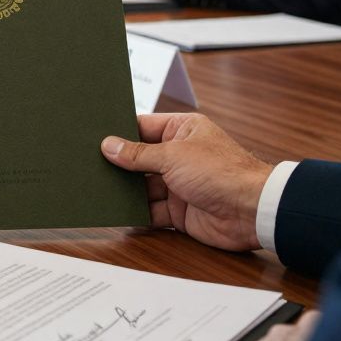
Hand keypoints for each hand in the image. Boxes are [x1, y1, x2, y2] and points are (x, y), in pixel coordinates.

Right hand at [101, 113, 272, 251]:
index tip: (93, 137)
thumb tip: (109, 146)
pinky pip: (149, 212)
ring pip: (141, 187)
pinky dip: (135, 213)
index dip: (119, 133)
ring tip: (96, 189)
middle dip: (118, 165)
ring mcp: (178, 185)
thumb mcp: (172, 155)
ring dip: (124, 191)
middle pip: (138, 159)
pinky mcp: (178, 211)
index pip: (142, 127)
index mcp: (182, 131)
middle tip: (87, 165)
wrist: (252, 212)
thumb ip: (137, 153)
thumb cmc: (222, 172)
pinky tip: (115, 212)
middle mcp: (179, 156)